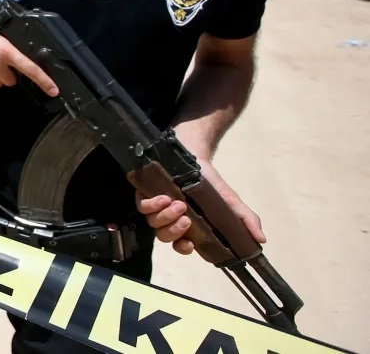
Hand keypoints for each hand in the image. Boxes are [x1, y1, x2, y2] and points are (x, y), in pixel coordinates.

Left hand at [137, 160, 264, 255]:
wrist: (194, 156)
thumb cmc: (210, 182)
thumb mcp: (230, 201)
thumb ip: (245, 219)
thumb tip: (262, 239)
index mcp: (188, 227)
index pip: (181, 245)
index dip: (182, 248)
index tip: (190, 245)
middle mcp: (170, 220)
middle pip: (165, 236)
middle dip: (175, 231)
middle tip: (187, 219)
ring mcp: (156, 207)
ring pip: (153, 223)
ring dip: (165, 217)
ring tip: (179, 204)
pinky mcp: (144, 194)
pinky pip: (142, 206)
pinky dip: (152, 205)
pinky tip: (164, 198)